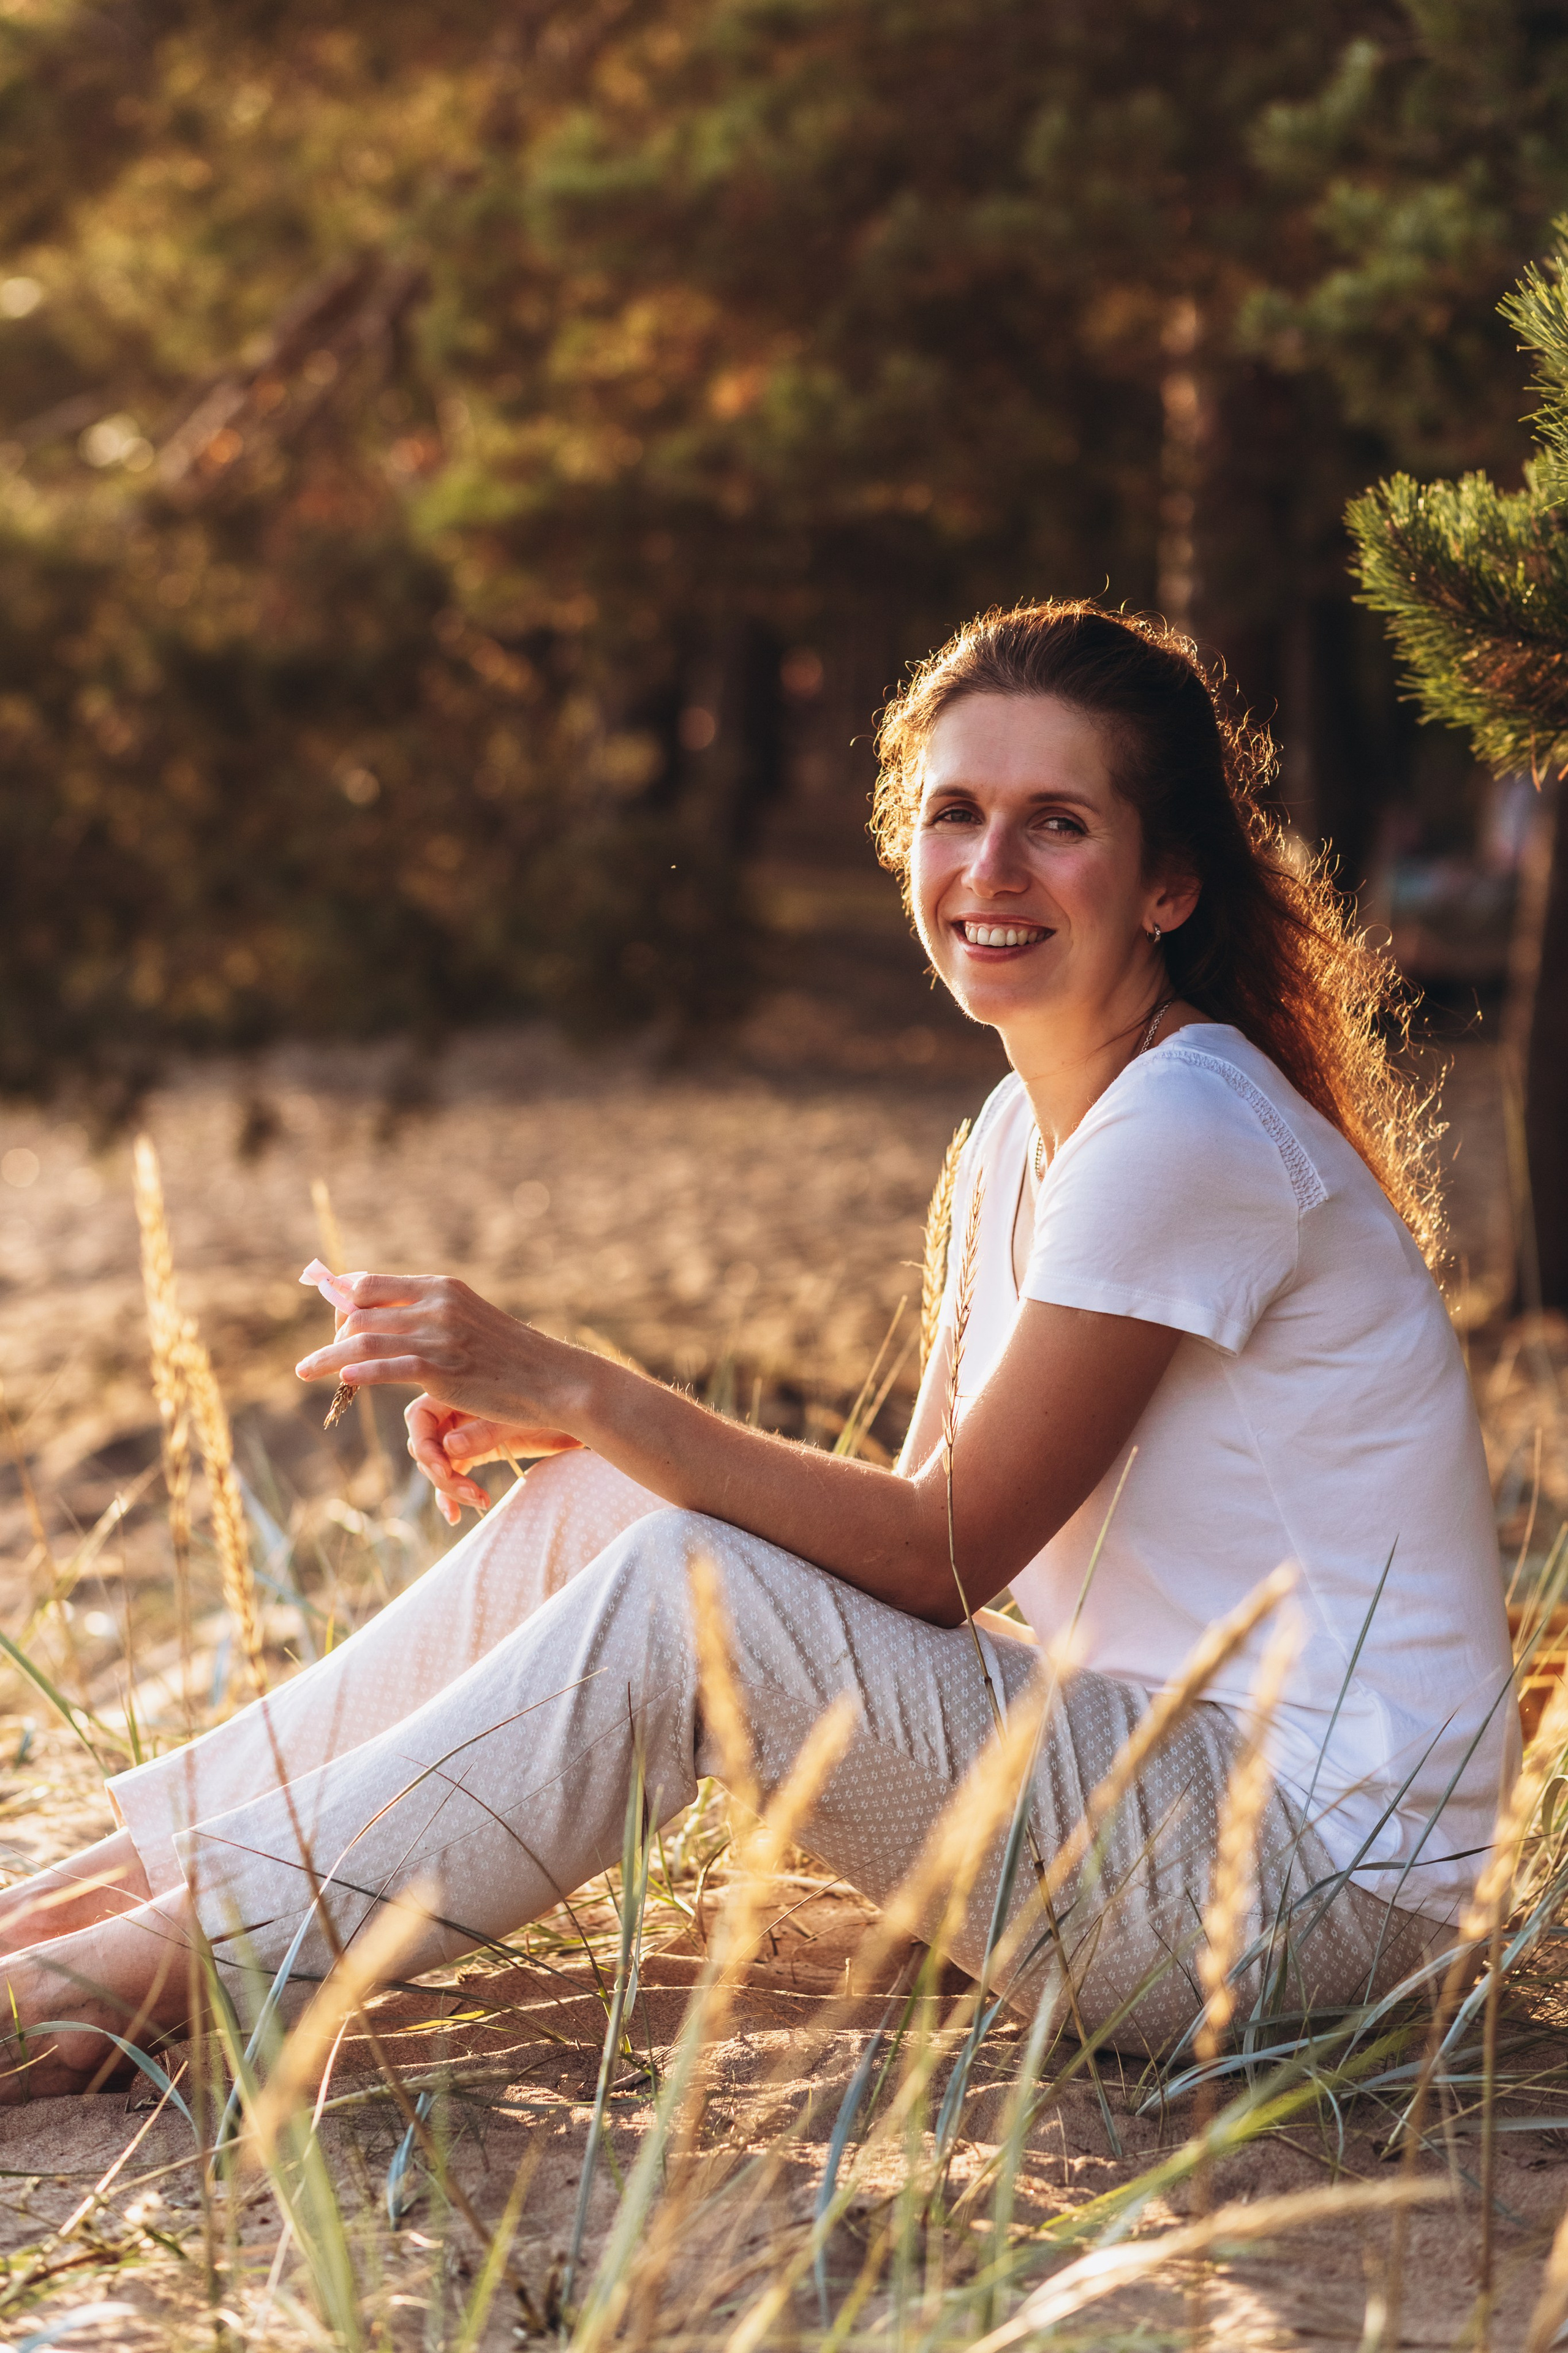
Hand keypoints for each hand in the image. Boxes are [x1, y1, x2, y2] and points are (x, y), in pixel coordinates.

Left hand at [295, 1274, 587, 1522]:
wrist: (551, 1379)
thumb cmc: (509, 1355)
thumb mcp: (468, 1319)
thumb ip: (428, 1315)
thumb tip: (386, 1321)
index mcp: (440, 1287)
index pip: (371, 1283)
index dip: (340, 1299)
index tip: (329, 1317)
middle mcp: (435, 1304)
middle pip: (360, 1311)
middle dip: (333, 1333)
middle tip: (320, 1356)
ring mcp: (438, 1337)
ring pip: (364, 1340)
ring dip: (326, 1356)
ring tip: (304, 1371)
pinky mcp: (442, 1370)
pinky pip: (387, 1369)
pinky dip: (359, 1373)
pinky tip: (341, 1380)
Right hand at [404, 1398, 581, 1523]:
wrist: (577, 1414)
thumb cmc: (550, 1404)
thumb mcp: (520, 1414)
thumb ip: (485, 1429)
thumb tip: (449, 1448)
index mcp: (458, 1390)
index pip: (420, 1418)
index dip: (425, 1445)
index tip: (444, 1470)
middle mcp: (454, 1411)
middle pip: (425, 1446)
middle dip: (440, 1473)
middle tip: (469, 1492)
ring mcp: (463, 1434)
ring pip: (438, 1465)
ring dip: (451, 1488)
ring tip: (480, 1501)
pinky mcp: (475, 1453)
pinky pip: (451, 1477)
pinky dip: (451, 1497)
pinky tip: (455, 1516)